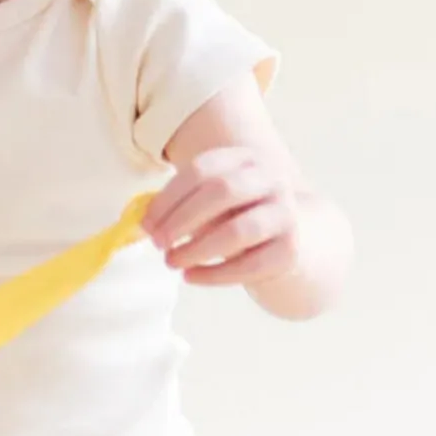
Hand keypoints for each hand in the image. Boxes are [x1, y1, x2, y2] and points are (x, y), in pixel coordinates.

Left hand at [142, 147, 298, 286]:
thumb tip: (145, 223)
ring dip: (196, 249)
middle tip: (158, 243)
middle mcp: (271, 179)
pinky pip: (249, 265)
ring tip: (171, 262)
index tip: (146, 223)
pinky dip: (214, 274)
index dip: (168, 198)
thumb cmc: (234, 216)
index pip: (201, 169)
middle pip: (221, 192)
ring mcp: (285, 213)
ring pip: (237, 231)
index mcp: (245, 158)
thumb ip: (181, 206)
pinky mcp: (290, 250)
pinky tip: (191, 277)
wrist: (285, 239)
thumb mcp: (210, 203)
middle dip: (182, 219)